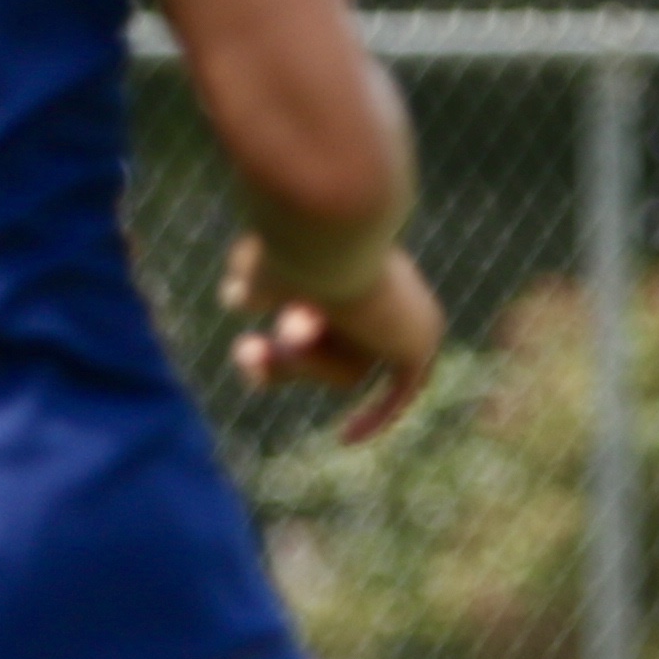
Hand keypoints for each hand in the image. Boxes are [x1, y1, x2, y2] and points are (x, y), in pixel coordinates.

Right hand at [224, 232, 448, 443]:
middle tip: (247, 352)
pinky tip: (348, 437)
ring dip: (308, 363)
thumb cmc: (290, 235)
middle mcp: (379, 295)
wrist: (329, 221)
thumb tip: (240, 296)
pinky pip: (401, 389)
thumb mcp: (262, 263)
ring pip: (347, 371)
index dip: (285, 355)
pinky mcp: (418, 341)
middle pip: (330, 356)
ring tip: (295, 327)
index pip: (319, 333)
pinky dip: (379, 413)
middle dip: (289, 361)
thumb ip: (258, 281)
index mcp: (351, 272)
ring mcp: (402, 319)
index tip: (246, 354)